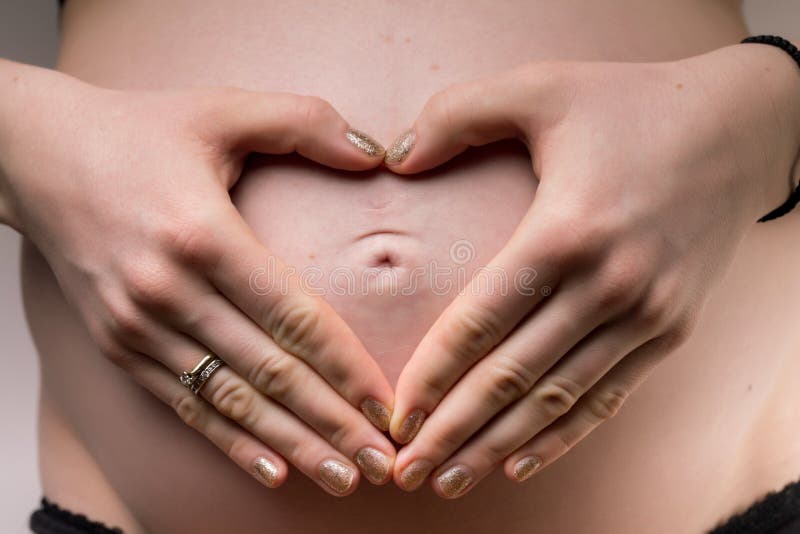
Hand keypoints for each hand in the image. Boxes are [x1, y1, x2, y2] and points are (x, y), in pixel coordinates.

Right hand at [0, 61, 395, 495]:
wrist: (35, 156)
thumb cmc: (139, 131)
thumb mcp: (222, 108)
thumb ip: (304, 122)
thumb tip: (375, 151)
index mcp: (203, 234)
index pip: (294, 316)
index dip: (346, 367)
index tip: (389, 406)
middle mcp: (169, 291)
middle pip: (271, 372)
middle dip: (334, 423)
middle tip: (386, 462)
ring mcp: (139, 326)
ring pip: (233, 400)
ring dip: (293, 445)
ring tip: (344, 477)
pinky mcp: (120, 345)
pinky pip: (184, 405)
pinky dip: (230, 442)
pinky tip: (272, 471)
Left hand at [384, 43, 799, 496]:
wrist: (743, 128)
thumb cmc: (633, 104)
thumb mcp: (541, 86)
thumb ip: (456, 115)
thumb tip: (393, 158)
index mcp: (566, 231)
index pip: (480, 322)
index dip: (432, 375)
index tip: (395, 415)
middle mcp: (608, 285)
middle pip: (512, 376)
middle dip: (453, 430)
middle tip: (404, 471)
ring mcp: (646, 314)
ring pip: (556, 399)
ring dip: (499, 446)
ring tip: (451, 480)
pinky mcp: (670, 328)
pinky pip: (608, 396)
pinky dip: (564, 436)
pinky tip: (523, 463)